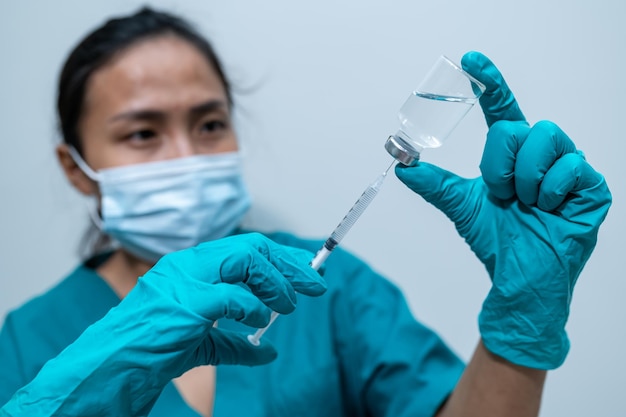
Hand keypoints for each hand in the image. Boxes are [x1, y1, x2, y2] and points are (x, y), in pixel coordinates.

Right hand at [1, 233, 325, 415]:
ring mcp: (185, 280)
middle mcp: (187, 264)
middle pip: (252, 247)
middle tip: (315, 282)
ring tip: (290, 304)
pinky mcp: (185, 304)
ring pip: (246, 260)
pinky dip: (254, 308)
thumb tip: (269, 350)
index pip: (245, 248)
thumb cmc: (148, 353)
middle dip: (289, 263)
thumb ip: (234, 343)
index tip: (305, 266)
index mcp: (190, 267)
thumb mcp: (199, 345)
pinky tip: (261, 322)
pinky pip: (233, 297)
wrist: (107, 369)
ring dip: (276, 281)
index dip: (280, 255)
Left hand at [395, 51, 610, 368]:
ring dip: (523, 178)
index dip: (490, 83)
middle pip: (514, 126)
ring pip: (544, 137)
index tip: (470, 59)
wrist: (520, 277)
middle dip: (497, 165)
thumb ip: (433, 183)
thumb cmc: (497, 240)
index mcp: (512, 155)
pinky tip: (550, 209)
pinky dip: (550, 191)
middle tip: (502, 193)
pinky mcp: (591, 185)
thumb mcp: (460, 206)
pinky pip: (570, 165)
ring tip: (526, 203)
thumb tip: (400, 164)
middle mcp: (540, 154)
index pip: (501, 110)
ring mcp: (567, 167)